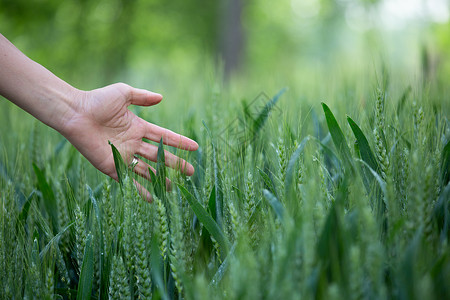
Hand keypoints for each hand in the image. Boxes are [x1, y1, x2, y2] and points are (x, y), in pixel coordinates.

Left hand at [62, 83, 197, 197]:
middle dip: (175, 163)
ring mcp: (123, 155)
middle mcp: (133, 143)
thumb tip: (161, 98)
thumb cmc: (97, 101)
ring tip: (173, 187)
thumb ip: (142, 97)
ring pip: (147, 169)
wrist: (75, 114)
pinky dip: (140, 189)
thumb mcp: (123, 93)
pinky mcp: (112, 165)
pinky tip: (151, 198)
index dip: (179, 142)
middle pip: (160, 155)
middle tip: (190, 172)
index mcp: (138, 127)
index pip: (164, 136)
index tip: (195, 147)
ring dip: (160, 178)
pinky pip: (129, 179)